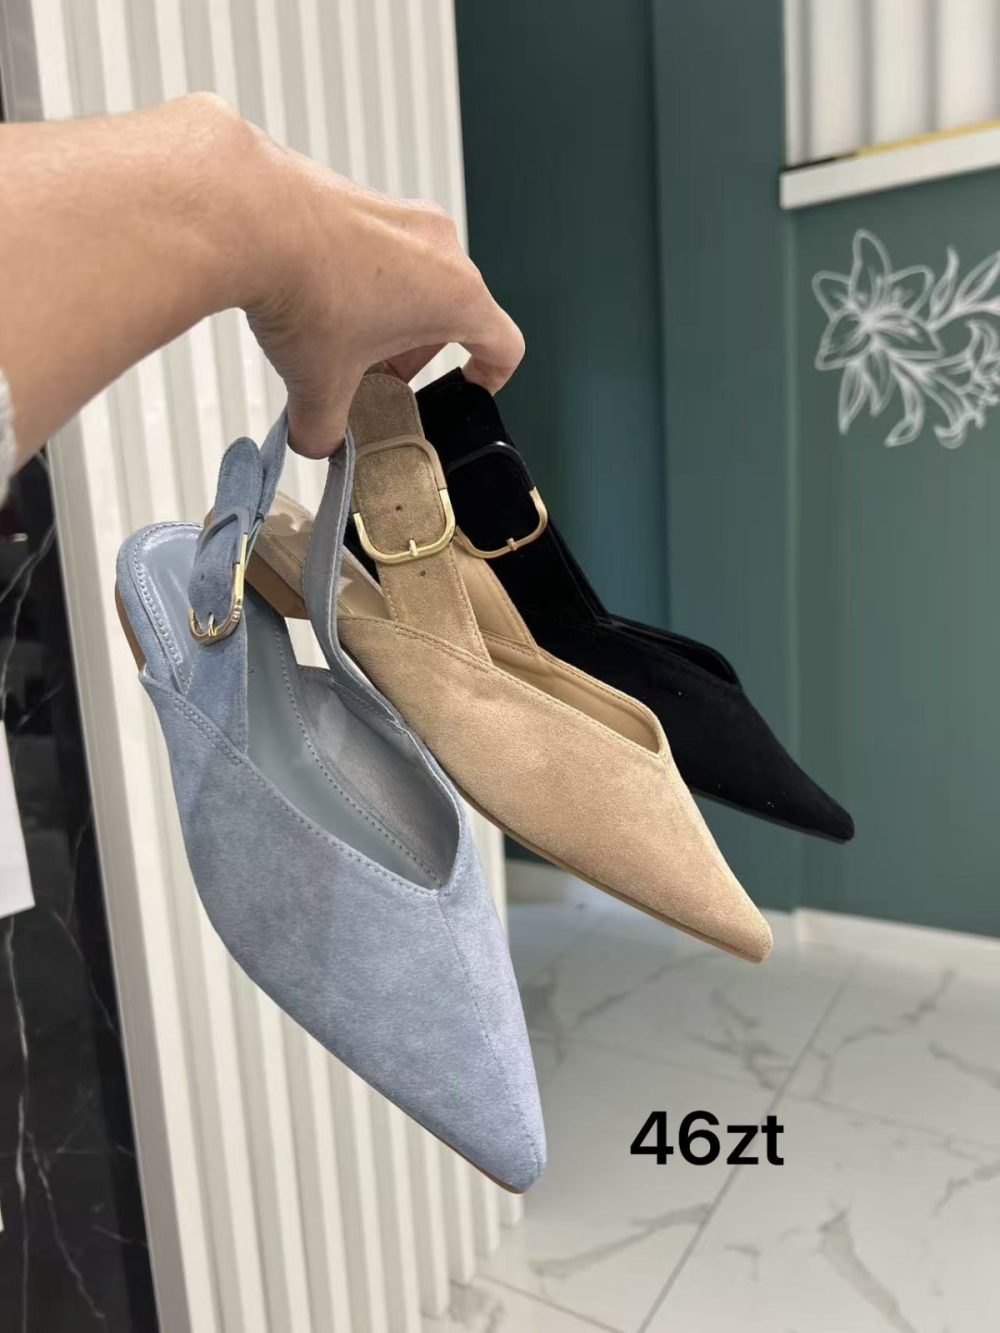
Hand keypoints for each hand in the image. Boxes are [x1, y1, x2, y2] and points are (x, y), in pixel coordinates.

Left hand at [233, 119, 523, 456]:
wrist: (246, 216)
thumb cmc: (304, 287)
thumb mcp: (320, 385)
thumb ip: (326, 428)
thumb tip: (316, 441)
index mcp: (456, 296)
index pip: (503, 344)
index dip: (489, 378)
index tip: (468, 390)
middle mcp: (439, 248)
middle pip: (449, 314)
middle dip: (414, 355)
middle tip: (377, 379)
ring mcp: (401, 216)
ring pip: (412, 279)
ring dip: (384, 318)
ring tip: (337, 345)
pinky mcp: (361, 199)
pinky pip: (376, 251)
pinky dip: (356, 283)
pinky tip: (312, 304)